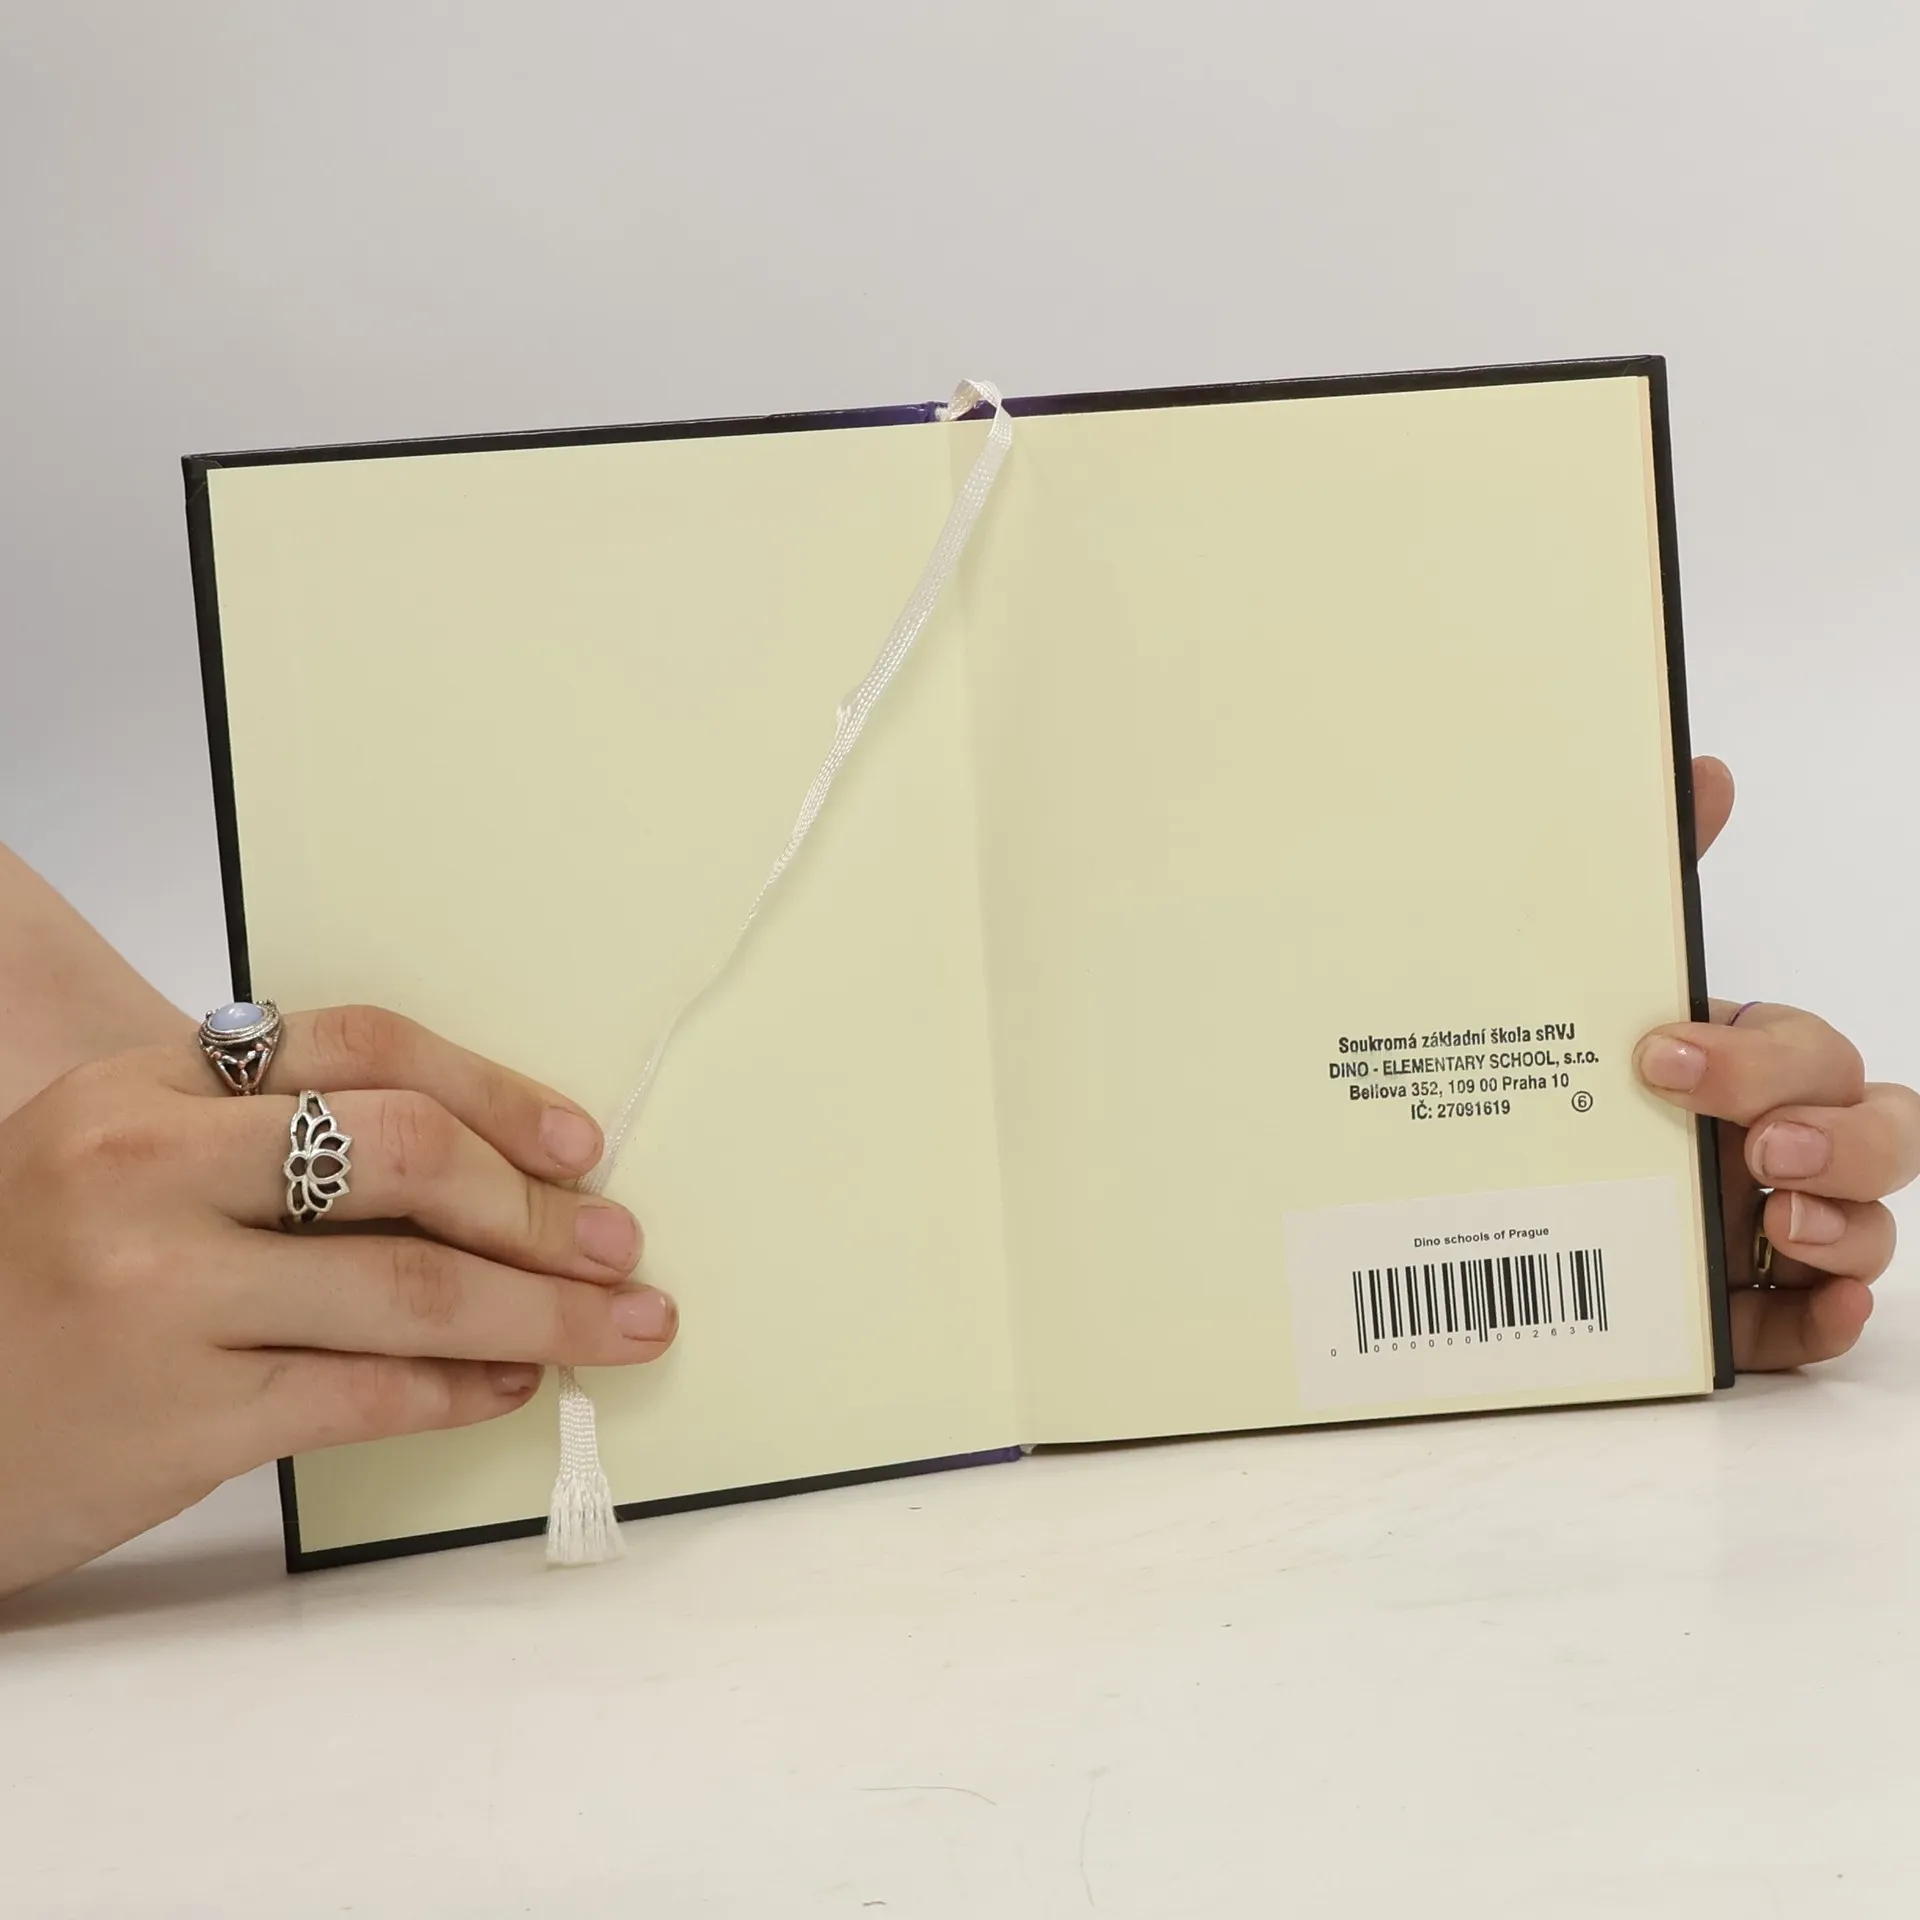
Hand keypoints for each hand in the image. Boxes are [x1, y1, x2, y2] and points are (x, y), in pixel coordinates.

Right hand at [0, 1005, 675, 1595]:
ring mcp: (163, 1297)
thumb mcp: (119, 1163)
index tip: (579, 1142)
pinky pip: (370, 1393)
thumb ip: (261, 1139)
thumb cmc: (30, 1283)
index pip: (364, 1048)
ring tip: (620, 1322)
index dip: (497, 1091)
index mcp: (145, 1085)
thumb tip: (473, 1160)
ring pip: (413, 1288)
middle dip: (539, 1205)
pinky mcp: (180, 1418)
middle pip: (407, 1156)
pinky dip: (464, 1389)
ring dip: (544, 1308)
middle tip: (616, 1240)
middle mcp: (150, 1172)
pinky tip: (513, 1382)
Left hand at [1634, 758, 1918, 1368]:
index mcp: (1755, 1063)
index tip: (1663, 1056)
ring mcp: (1778, 1225)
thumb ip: (1656, 885)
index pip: (1812, 1050)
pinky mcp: (1750, 1303)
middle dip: (1837, 1138)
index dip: (1763, 1056)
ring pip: (1869, 1226)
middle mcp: (1785, 1141)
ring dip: (1845, 1223)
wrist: (1497, 1175)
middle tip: (1756, 1148)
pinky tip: (1824, 1306)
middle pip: (1881, 1135)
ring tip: (1775, 1219)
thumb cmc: (1585, 1070)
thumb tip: (1700, 770)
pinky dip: (1832, 1315)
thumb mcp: (1603, 981)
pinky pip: (1817, 1316)